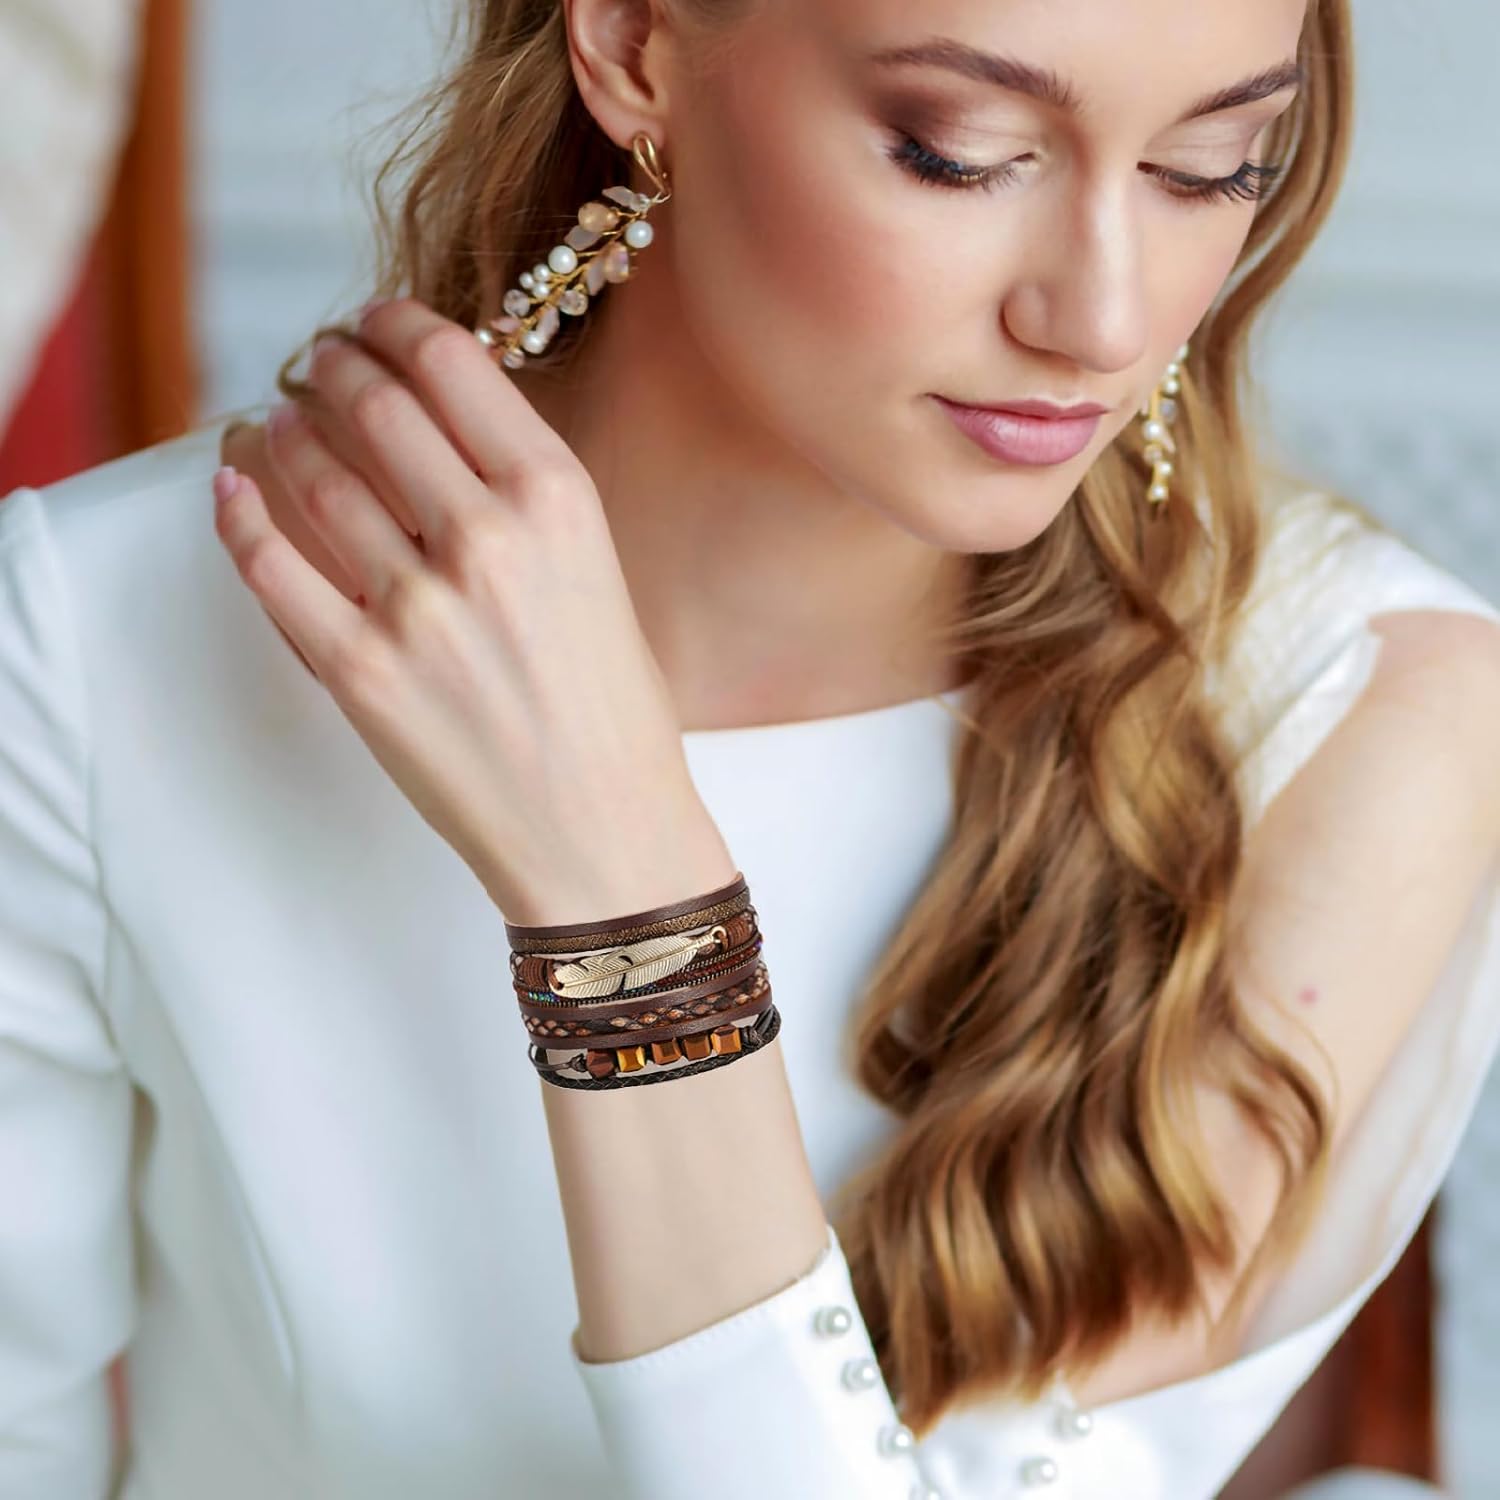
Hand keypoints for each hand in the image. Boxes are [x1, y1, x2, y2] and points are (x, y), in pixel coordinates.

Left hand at [212, 297, 735, 924]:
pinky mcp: (359, 671)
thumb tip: (432, 428)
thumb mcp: (601, 570)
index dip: (391, 323)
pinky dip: (238, 514)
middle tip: (314, 362)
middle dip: (328, 365)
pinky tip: (230, 488)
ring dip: (279, 430)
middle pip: (370, 402)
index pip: (449, 361)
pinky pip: (270, 566)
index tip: (369, 323)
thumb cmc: (613, 709)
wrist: (601, 830)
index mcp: (559, 499)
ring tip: (273, 422)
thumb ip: (523, 495)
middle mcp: (486, 537)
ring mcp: (416, 606)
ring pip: (310, 473)